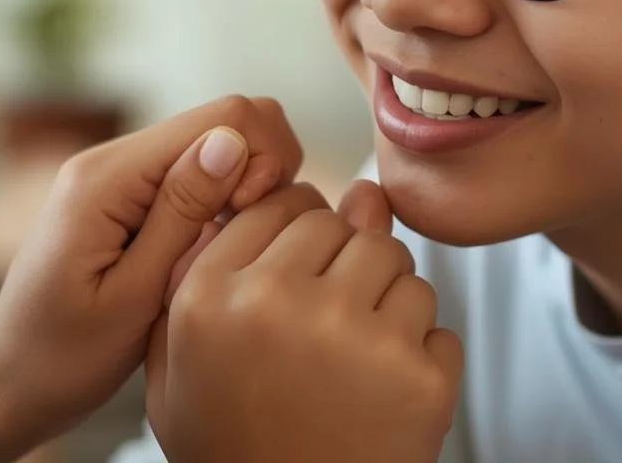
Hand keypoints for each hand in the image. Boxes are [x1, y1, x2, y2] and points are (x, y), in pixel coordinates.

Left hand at [0, 95, 302, 460]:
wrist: (8, 387)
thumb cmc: (63, 359)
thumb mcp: (133, 296)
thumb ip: (183, 213)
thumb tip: (233, 140)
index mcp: (108, 175)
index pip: (224, 117)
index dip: (260, 160)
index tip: (249, 222)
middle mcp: (111, 160)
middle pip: (225, 122)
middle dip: (260, 170)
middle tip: (245, 238)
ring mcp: (118, 177)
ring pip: (215, 149)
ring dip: (241, 193)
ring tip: (224, 254)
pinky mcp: (126, 200)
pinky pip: (192, 179)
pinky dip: (220, 208)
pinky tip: (208, 256)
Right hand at [147, 181, 462, 462]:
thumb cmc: (232, 444)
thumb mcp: (181, 357)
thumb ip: (217, 261)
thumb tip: (310, 185)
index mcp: (213, 293)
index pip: (284, 203)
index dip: (299, 240)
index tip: (299, 279)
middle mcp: (281, 303)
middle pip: (346, 226)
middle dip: (344, 267)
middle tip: (326, 331)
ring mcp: (357, 339)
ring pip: (399, 266)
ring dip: (387, 306)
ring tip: (353, 365)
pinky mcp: (420, 379)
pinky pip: (439, 326)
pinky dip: (421, 359)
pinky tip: (381, 398)